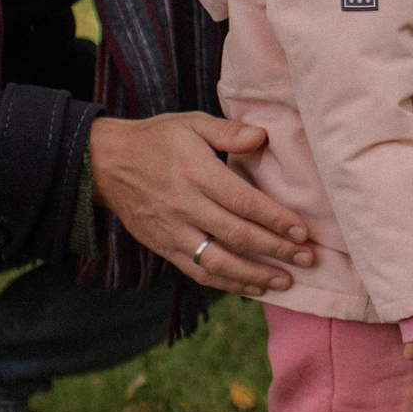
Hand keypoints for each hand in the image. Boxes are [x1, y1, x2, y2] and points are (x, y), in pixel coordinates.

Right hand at [87, 113, 313, 296]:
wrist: (105, 163)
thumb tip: (262, 136)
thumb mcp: (191, 123)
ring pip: (219, 262)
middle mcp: (184, 206)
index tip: (302, 231)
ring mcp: (172, 230)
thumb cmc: (157, 140)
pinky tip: (252, 287)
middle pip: (237, 235)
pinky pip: (199, 271)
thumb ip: (228, 131)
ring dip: (255, 275)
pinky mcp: (164, 247)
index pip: (243, 202)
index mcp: (196, 172)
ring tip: (286, 281)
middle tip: (307, 258)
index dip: (275, 219)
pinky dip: (227, 283)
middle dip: (276, 250)